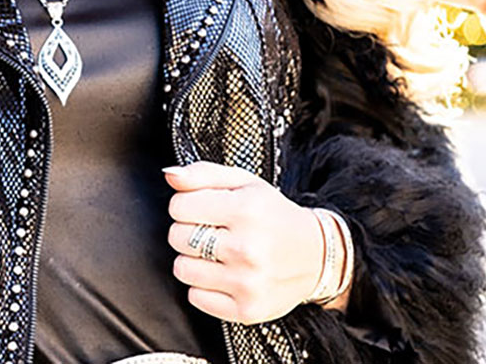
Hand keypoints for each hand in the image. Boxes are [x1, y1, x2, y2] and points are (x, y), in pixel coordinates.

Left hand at [165, 162, 329, 324]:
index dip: (184, 205)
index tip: (199, 208)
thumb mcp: (245, 183)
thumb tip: (170, 175)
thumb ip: (203, 174)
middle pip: (177, 238)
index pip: (179, 206)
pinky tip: (222, 274)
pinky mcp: (246, 310)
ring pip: (182, 269)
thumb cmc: (274, 215)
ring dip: (192, 260)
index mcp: (246, 210)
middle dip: (187, 231)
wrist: (315, 256)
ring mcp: (246, 283)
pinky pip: (196, 298)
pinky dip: (203, 287)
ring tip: (214, 253)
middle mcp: (246, 248)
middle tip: (210, 230)